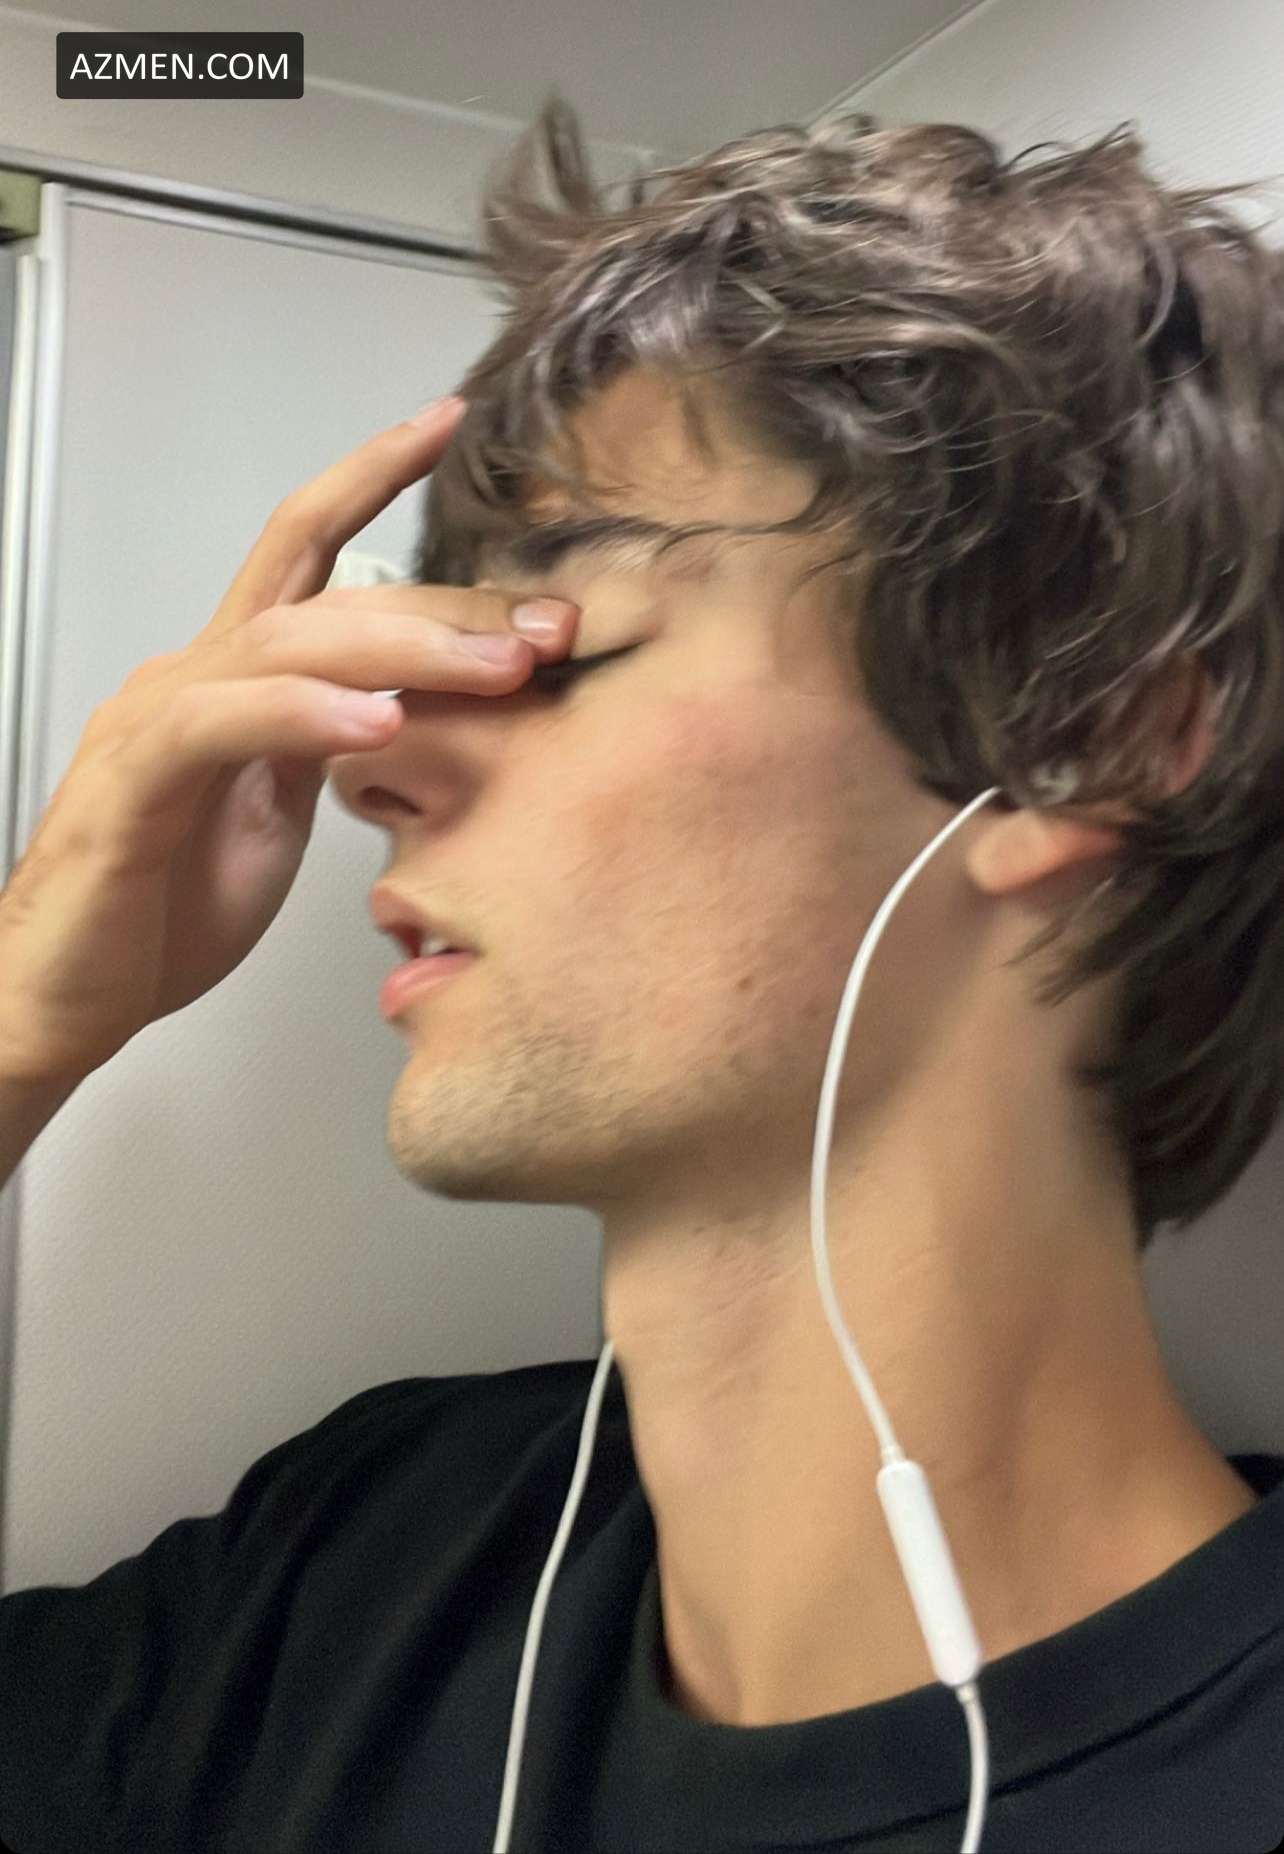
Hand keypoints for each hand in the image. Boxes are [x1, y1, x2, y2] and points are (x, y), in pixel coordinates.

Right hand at [0, 399, 576, 1084]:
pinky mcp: (132, 788)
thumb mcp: (278, 810)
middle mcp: (192, 677)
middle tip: (546, 628)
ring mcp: (156, 724)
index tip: (442, 423)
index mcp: (232, 678)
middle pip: (327, 598)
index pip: (302, 548)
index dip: (367, 476)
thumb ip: (333, 743)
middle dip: (447, 607)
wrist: (70, 995)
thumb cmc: (166, 908)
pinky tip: (378, 724)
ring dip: (406, 650)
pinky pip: (219, 727)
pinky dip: (303, 715)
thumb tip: (419, 710)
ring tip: (499, 671)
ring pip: (286, 643)